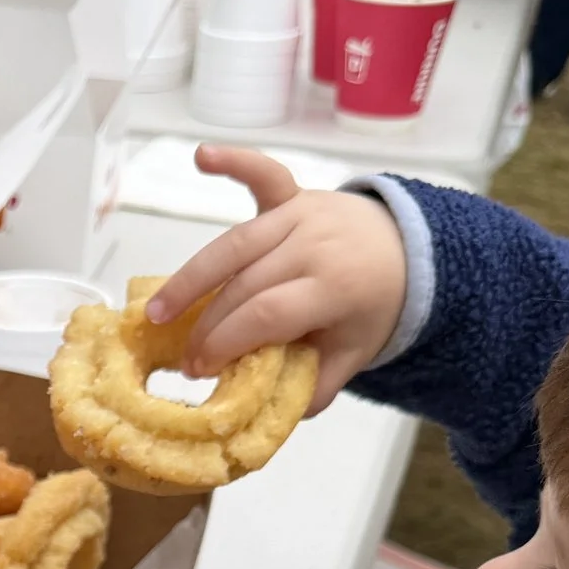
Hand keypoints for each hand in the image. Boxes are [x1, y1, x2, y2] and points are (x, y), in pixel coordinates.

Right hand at [144, 145, 408, 414]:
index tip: (202, 370)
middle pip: (245, 285)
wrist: (409, 252)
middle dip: (208, 326)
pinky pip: (263, 174)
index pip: (268, 314)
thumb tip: (266, 411)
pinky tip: (201, 157)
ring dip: (191, 279)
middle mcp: (317, 244)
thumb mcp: (353, 354)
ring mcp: (303, 215)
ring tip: (158, 312)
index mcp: (337, 286)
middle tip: (186, 361)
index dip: (228, 342)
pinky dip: (234, 163)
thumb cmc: (372, 307)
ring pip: (235, 245)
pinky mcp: (294, 196)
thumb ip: (315, 384)